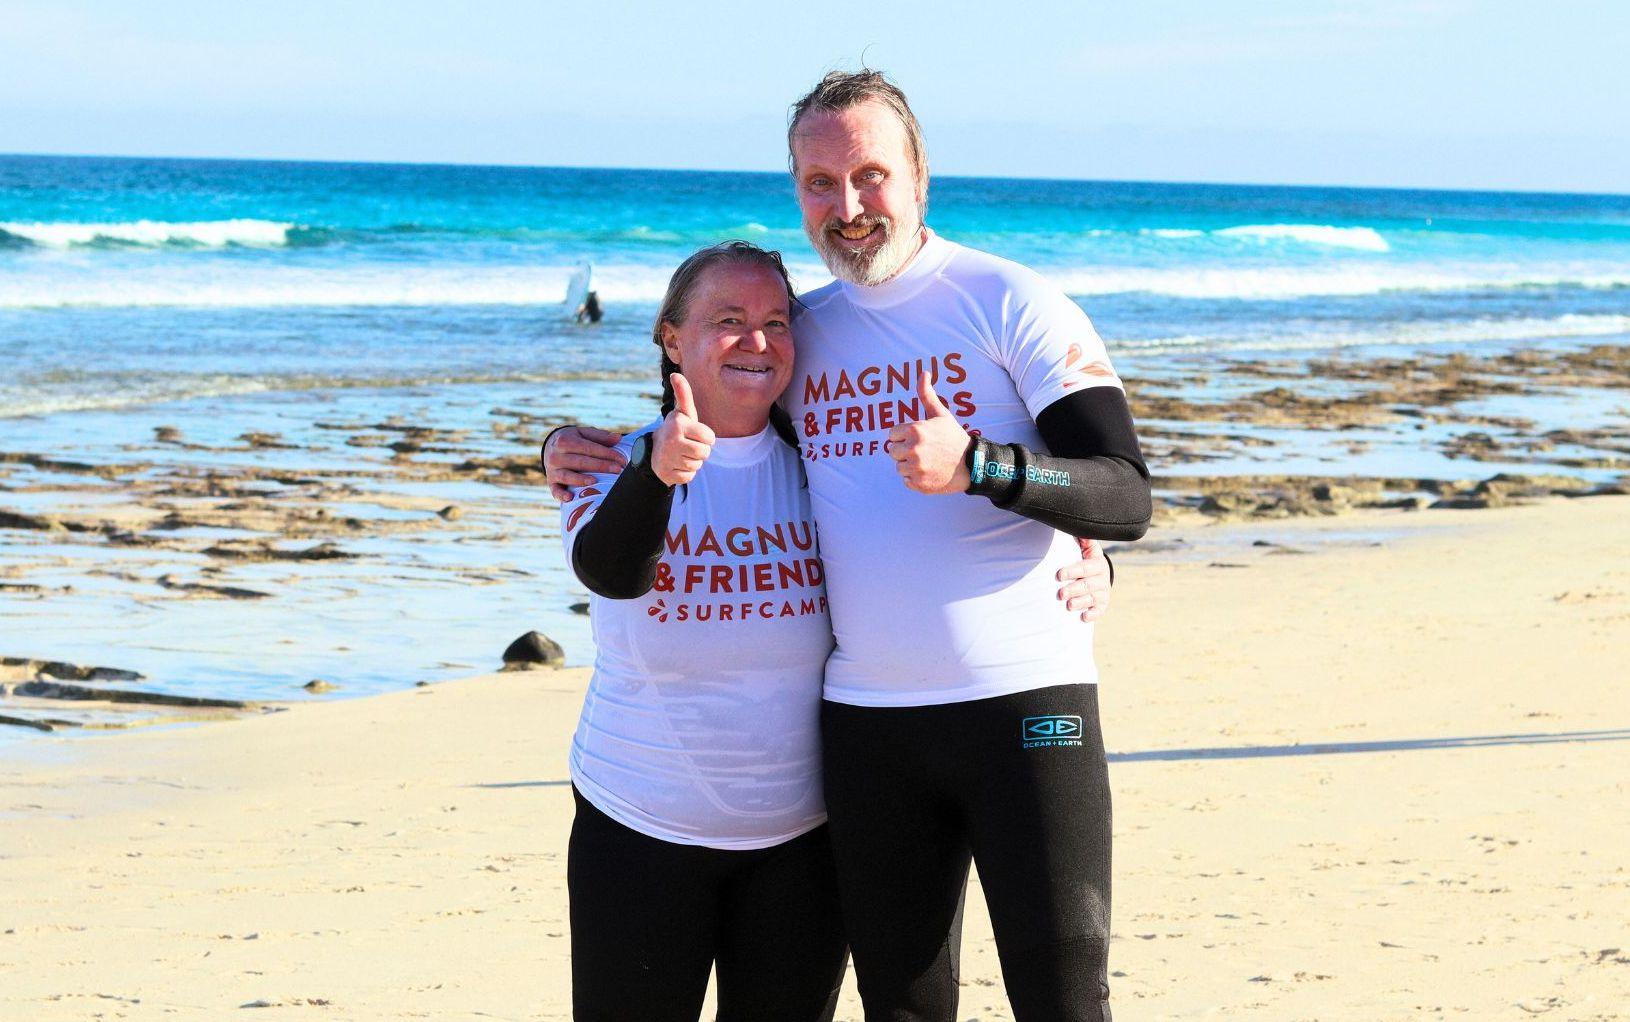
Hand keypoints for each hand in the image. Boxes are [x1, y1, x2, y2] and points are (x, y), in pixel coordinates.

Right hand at [543, 425, 626, 500]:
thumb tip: (618, 437)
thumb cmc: (573, 441)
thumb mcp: (583, 434)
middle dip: (600, 466)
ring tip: (595, 481)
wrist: (550, 447)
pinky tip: (570, 497)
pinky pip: (555, 490)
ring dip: (580, 479)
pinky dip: (561, 495)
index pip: (589, 448)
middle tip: (617, 470)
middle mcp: (556, 455)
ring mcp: (552, 470)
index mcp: (565, 441)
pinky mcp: (551, 482)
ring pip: (567, 476)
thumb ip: (600, 436)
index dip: (607, 453)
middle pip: (580, 462)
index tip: (622, 460)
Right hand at [652, 373, 715, 486]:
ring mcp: (669, 458)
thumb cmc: (676, 430)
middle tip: (689, 445)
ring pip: (698, 465)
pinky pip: (689, 476)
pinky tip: (677, 464)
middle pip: (705, 453)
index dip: (706, 437)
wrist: (653, 452)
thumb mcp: (682, 413)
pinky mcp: (668, 474)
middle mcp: (672, 440)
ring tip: (682, 454)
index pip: (710, 437)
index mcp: (679, 424)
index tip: (695, 434)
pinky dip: (686, 472)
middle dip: (701, 451)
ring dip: (693, 461)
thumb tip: (675, 374)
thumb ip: (684, 394)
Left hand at [887, 371, 970, 493]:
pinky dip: (915, 479)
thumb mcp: (941, 414)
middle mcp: (913, 449)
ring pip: (899, 467)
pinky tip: (929, 472)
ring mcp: (916, 468)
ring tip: (928, 461)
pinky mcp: (918, 484)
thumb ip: (927, 395)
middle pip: (892, 451)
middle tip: (923, 451)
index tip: (918, 438)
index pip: (891, 435)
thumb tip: (924, 372)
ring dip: (910, 466)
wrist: (971, 464)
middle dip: (905, 451)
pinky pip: (906, 481)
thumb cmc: (953, 437)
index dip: (903, 436)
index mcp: (915, 430)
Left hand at [1057, 538, 1111, 622]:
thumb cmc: (1085, 558)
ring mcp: (1103, 592)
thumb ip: (1082, 539)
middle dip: (1074, 589)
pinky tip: (1084, 617)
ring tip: (1069, 605)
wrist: (1098, 573)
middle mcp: (1102, 577)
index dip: (1073, 571)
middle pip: (1088, 585)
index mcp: (1097, 562)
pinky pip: (1099, 610)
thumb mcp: (1086, 547)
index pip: (1085, 567)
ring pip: (1093, 598)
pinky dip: (1093, 614)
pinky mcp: (1102, 604)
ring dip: (1081, 602)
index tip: (1059, 575)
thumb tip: (1076, 528)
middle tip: (1061, 594)